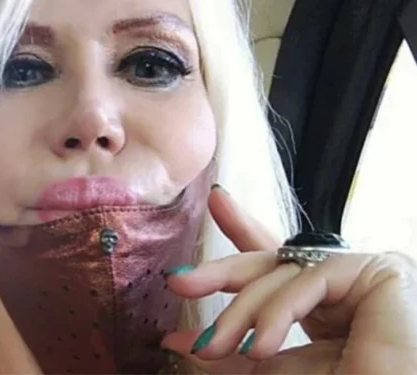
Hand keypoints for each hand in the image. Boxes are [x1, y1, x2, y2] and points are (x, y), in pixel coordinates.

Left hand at [161, 186, 416, 373]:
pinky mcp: (380, 272)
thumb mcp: (277, 368)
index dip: (243, 231)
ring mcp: (364, 275)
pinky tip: (261, 346)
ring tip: (213, 347)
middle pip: (274, 260)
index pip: (278, 264)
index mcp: (326, 308)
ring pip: (283, 272)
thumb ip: (235, 352)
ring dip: (240, 312)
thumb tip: (178, 342)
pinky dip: (278, 313)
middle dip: (221, 271)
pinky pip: (308, 279)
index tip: (216, 200)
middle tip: (177, 282)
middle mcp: (345, 286)